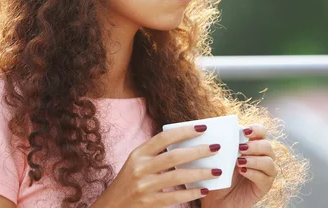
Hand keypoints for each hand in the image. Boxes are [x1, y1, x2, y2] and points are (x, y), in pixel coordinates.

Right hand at [92, 124, 222, 207]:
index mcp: (138, 153)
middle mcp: (139, 168)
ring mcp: (143, 186)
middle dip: (197, 151)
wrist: (110, 207)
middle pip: (173, 156)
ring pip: (177, 176)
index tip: (202, 128)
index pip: (164, 137)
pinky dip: (192, 193)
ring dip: (200, 172)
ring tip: (216, 171)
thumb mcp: (137, 163)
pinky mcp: (148, 203)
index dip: (184, 131)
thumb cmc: (129, 182)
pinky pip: (175, 196)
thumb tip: (188, 146)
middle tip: (215, 147)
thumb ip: (156, 155)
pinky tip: (204, 189)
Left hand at [201, 124, 277, 207]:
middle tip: (240, 149)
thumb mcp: (221, 156)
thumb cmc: (219, 173)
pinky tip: (242, 171)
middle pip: (267, 145)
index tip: (245, 131)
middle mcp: (263, 156)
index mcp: (253, 144)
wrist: (218, 197)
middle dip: (254, 146)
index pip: (261, 131)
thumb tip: (222, 130)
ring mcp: (266, 171)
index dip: (256, 129)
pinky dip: (253, 173)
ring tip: (239, 162)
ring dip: (254, 160)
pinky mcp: (265, 185)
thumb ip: (226, 143)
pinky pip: (264, 177)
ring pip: (269, 161)